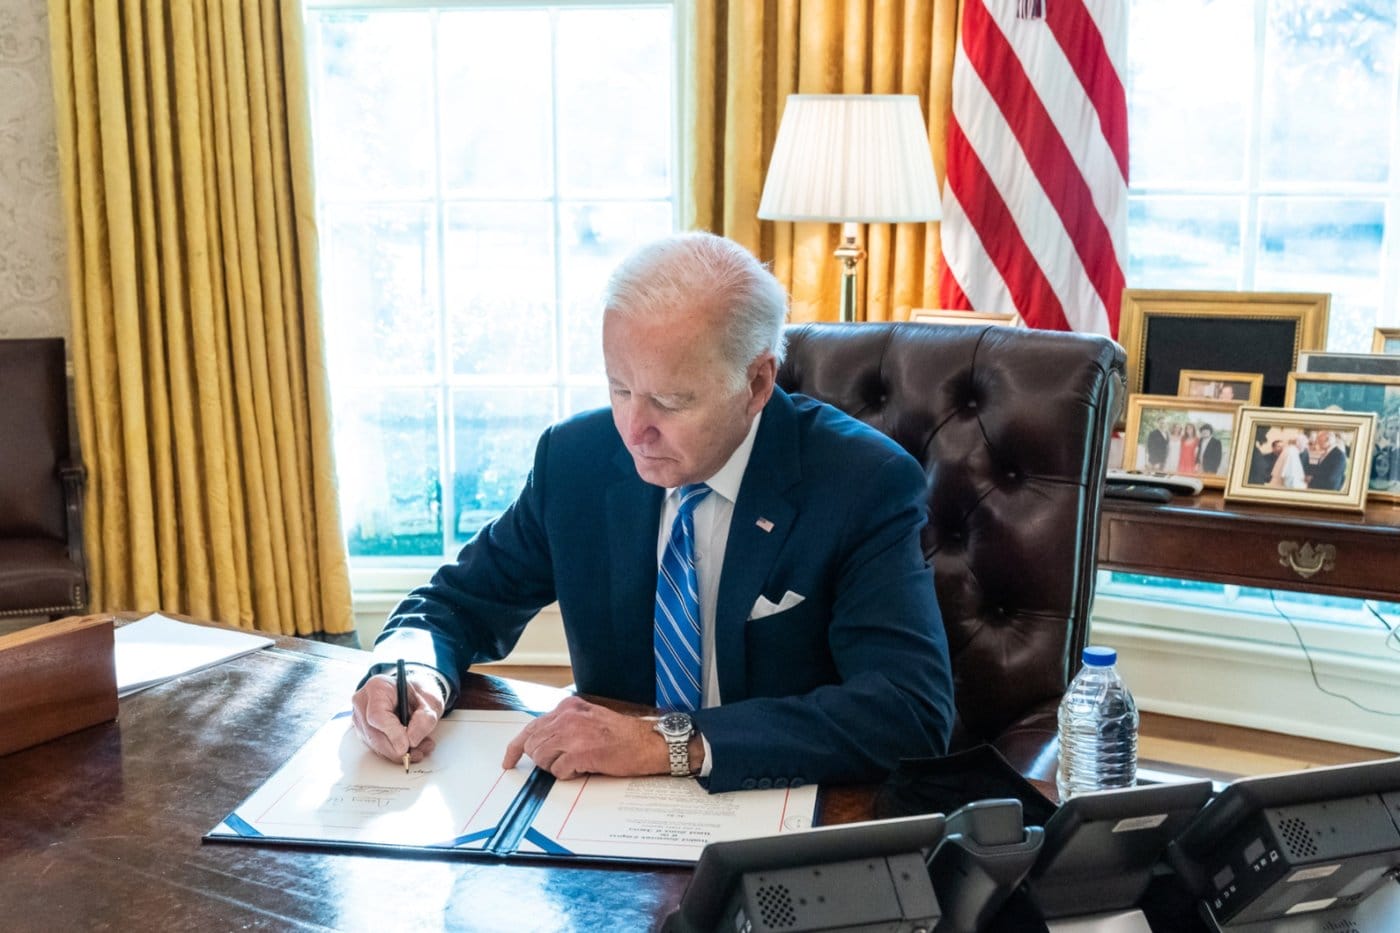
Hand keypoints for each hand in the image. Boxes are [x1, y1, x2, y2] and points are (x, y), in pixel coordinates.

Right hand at [351, 670, 445, 764]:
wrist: (414, 694)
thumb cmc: (419, 693)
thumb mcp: (431, 701)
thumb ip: (425, 719)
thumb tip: (412, 740)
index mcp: (378, 687)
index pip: (377, 715)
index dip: (392, 734)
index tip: (407, 745)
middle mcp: (363, 702)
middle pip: (374, 734)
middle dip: (397, 749)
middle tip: (418, 752)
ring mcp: (360, 719)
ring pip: (375, 745)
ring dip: (398, 752)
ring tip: (420, 748)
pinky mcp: (364, 732)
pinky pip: (377, 748)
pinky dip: (395, 752)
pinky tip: (411, 747)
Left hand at [502, 696, 691, 779]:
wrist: (646, 743)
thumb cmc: (620, 735)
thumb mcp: (588, 719)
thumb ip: (564, 725)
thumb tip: (541, 743)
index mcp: (568, 708)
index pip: (531, 727)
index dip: (516, 747)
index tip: (508, 760)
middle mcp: (567, 717)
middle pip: (533, 745)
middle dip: (542, 760)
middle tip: (561, 763)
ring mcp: (573, 734)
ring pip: (542, 759)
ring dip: (555, 767)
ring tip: (577, 763)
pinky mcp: (580, 753)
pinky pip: (559, 771)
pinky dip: (569, 775)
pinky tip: (585, 768)